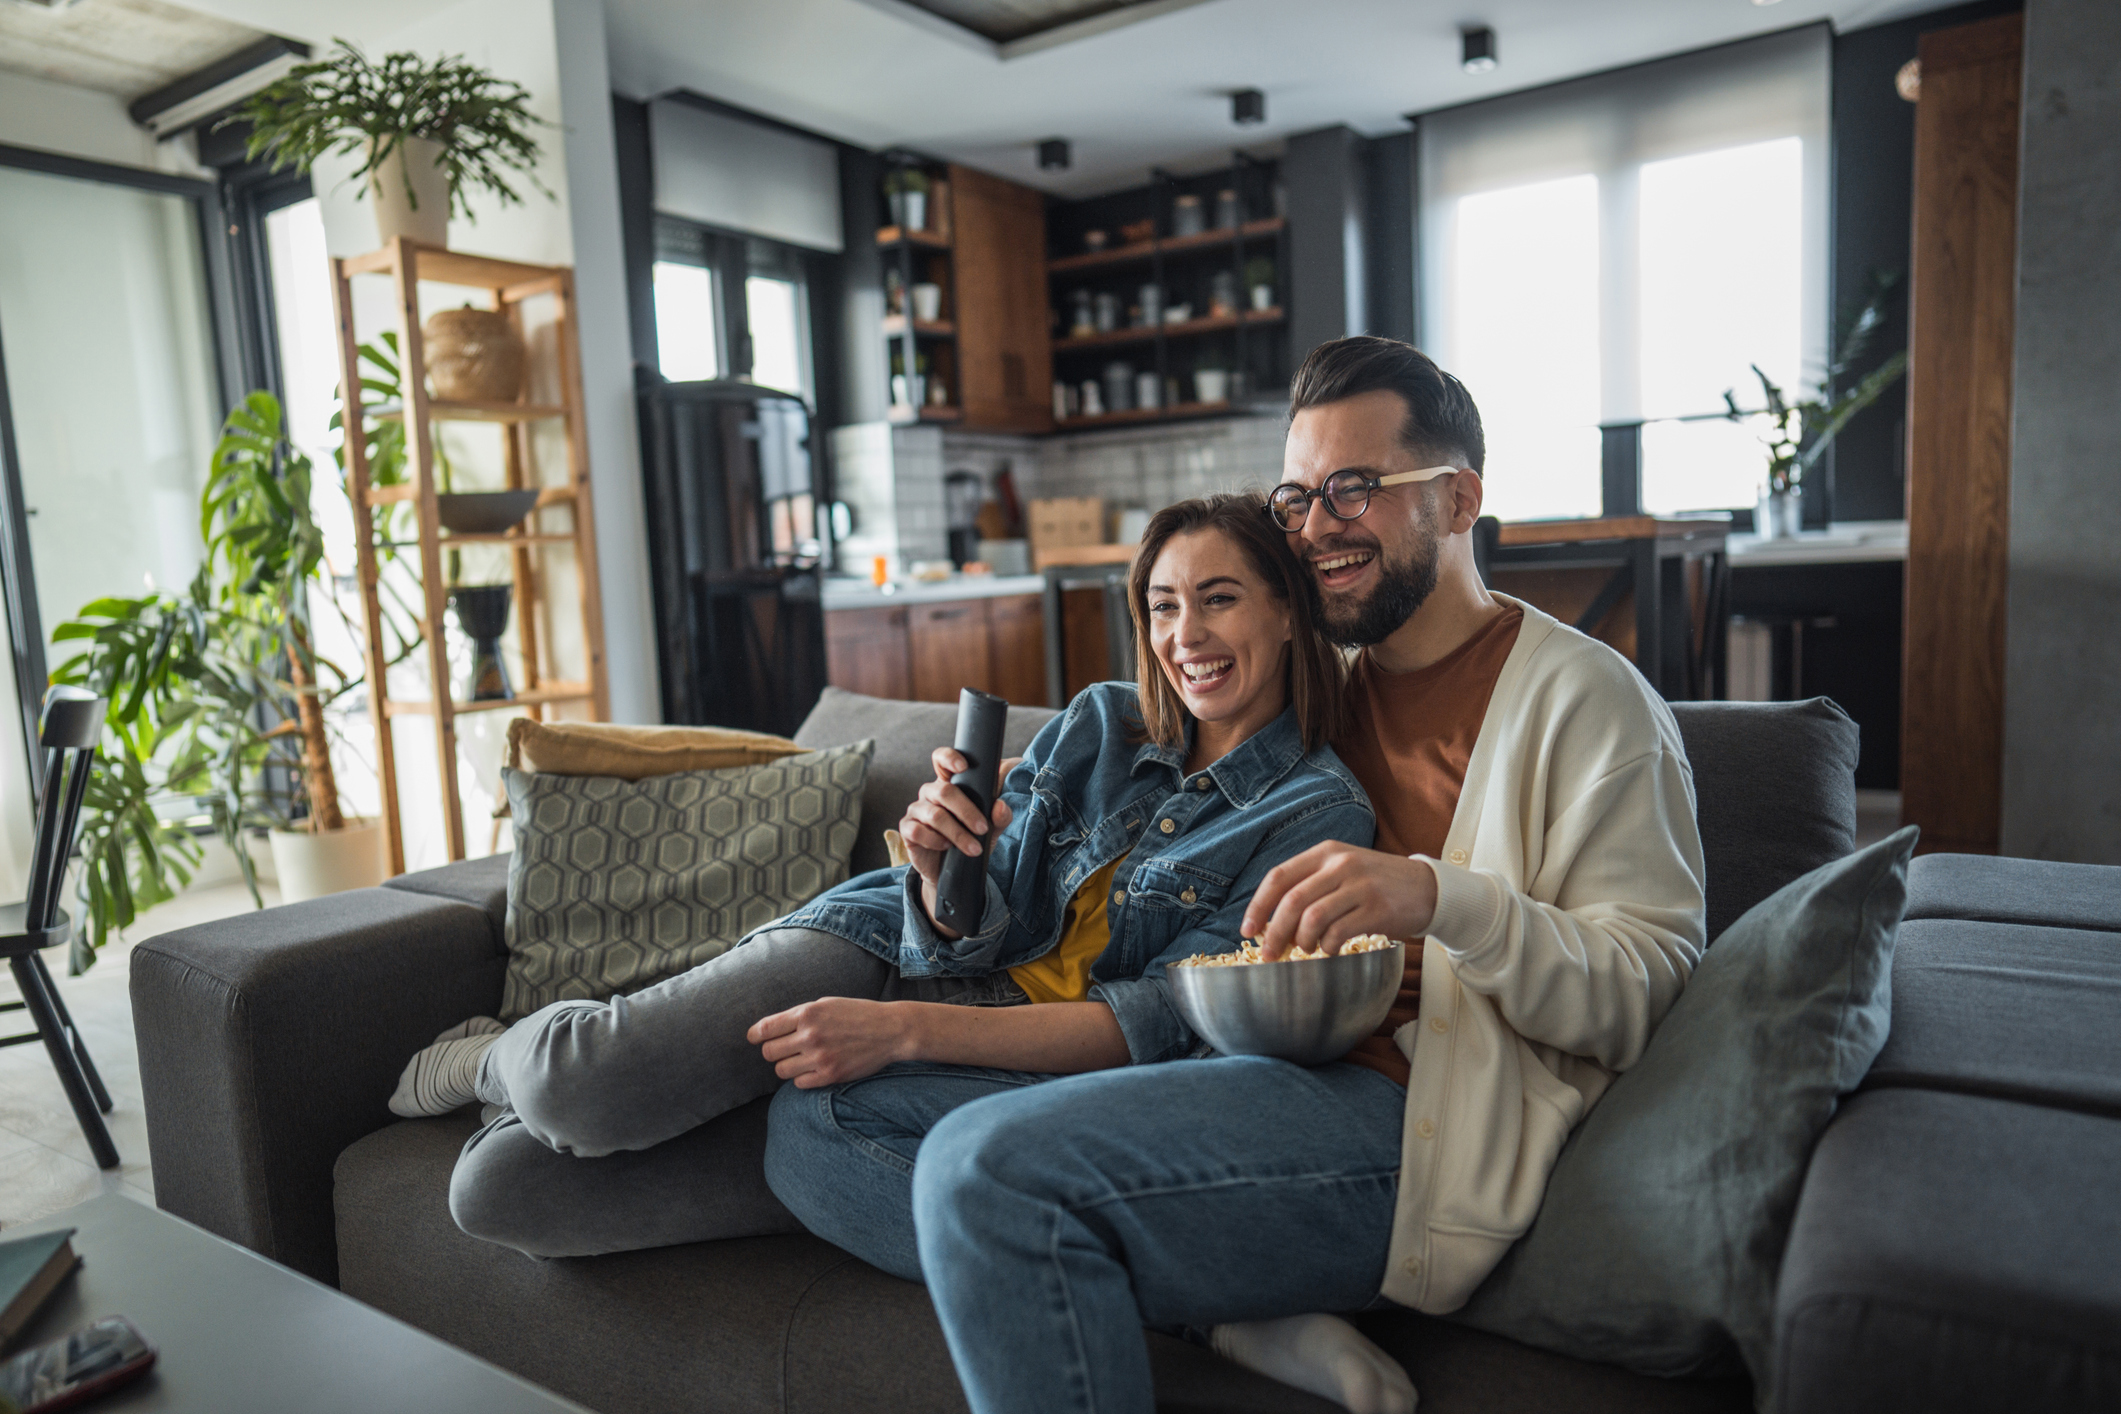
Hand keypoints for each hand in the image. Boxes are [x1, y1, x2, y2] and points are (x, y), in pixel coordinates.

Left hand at [747, 998, 916, 1087]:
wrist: (890, 1030)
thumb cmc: (857, 1014)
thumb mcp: (826, 1004)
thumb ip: (799, 1016)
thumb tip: (770, 1029)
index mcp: (807, 1014)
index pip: (765, 1029)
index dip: (755, 1035)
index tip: (754, 1038)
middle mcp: (810, 1036)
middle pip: (769, 1052)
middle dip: (773, 1051)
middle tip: (785, 1049)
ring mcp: (820, 1057)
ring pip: (781, 1070)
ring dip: (787, 1066)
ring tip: (801, 1060)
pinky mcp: (830, 1075)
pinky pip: (799, 1083)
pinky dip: (802, 1078)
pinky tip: (814, 1069)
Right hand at [897, 747, 1016, 890]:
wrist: (954, 870)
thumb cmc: (971, 840)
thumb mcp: (991, 829)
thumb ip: (1000, 817)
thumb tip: (1000, 806)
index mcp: (949, 784)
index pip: (941, 760)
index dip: (949, 758)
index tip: (963, 767)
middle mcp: (930, 793)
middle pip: (944, 791)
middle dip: (967, 811)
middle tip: (982, 829)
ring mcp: (916, 810)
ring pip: (935, 815)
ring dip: (958, 833)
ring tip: (973, 848)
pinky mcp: (907, 829)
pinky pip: (918, 831)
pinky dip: (935, 841)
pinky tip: (946, 847)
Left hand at [1240, 842, 1439, 959]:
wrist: (1428, 888)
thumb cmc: (1377, 884)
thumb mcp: (1343, 870)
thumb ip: (1311, 885)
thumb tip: (1271, 921)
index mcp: (1326, 853)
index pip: (1279, 877)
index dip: (1258, 906)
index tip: (1248, 930)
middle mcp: (1341, 864)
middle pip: (1292, 901)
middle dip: (1274, 932)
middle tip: (1270, 953)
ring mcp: (1360, 886)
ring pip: (1312, 918)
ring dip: (1302, 942)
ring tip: (1306, 950)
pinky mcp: (1376, 909)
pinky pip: (1338, 933)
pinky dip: (1326, 947)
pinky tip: (1329, 950)